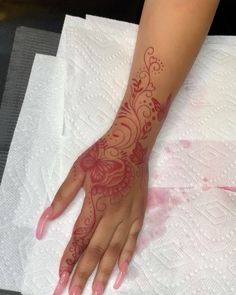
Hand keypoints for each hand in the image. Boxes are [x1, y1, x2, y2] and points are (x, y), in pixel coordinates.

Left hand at [36, 46, 166, 294]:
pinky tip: (120, 272)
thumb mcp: (77, 172)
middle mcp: (113, 213)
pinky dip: (126, 258)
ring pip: (115, 249)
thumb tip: (46, 219)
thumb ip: (62, 197)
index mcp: (96, 203)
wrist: (131, 145)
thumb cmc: (103, 156)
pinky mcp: (138, 212)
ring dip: (103, 271)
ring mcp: (128, 214)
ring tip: (95, 291)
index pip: (79, 238)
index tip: (61, 278)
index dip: (69, 259)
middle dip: (83, 273)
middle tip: (74, 293)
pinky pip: (133, 239)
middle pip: (96, 249)